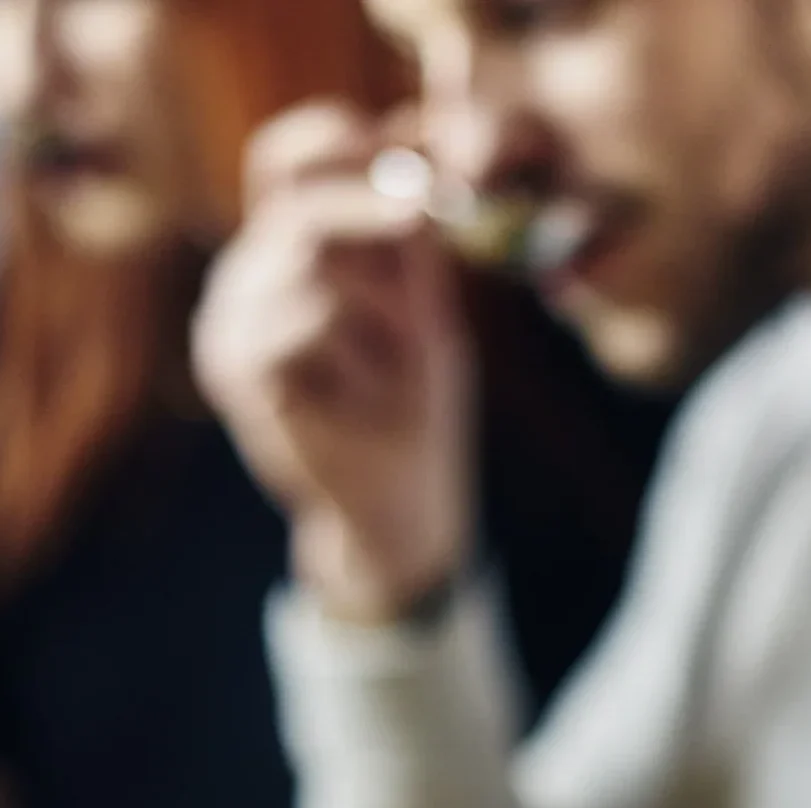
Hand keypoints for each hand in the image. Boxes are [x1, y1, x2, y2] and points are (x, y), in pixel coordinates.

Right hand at [193, 101, 471, 622]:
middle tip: (425, 222)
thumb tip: (420, 149)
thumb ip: (413, 238)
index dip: (337, 141)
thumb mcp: (423, 307)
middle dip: (376, 210)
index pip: (286, 162)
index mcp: (286, 253)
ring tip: (397, 363)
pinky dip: (354, 351)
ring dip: (379, 302)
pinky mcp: (236, 370)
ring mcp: (231, 321)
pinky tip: (360, 396)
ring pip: (310, 253)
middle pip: (301, 199)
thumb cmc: (413, 408)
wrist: (398, 509)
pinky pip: (306, 319)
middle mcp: (246, 277)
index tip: (410, 154)